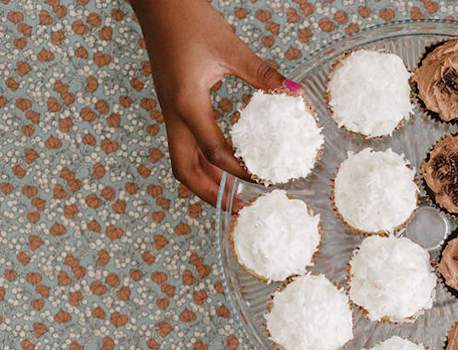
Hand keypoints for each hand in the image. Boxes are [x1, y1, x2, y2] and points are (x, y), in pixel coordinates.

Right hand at [131, 0, 302, 207]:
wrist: (157, 2)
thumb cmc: (189, 20)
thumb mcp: (230, 47)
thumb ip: (262, 74)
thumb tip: (292, 92)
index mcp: (187, 105)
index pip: (215, 153)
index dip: (240, 173)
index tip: (264, 183)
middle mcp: (173, 115)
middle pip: (185, 171)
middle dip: (210, 195)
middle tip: (236, 211)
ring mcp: (169, 112)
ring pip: (182, 160)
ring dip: (205, 182)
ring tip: (230, 198)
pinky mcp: (172, 105)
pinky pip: (184, 145)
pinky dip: (201, 162)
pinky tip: (222, 165)